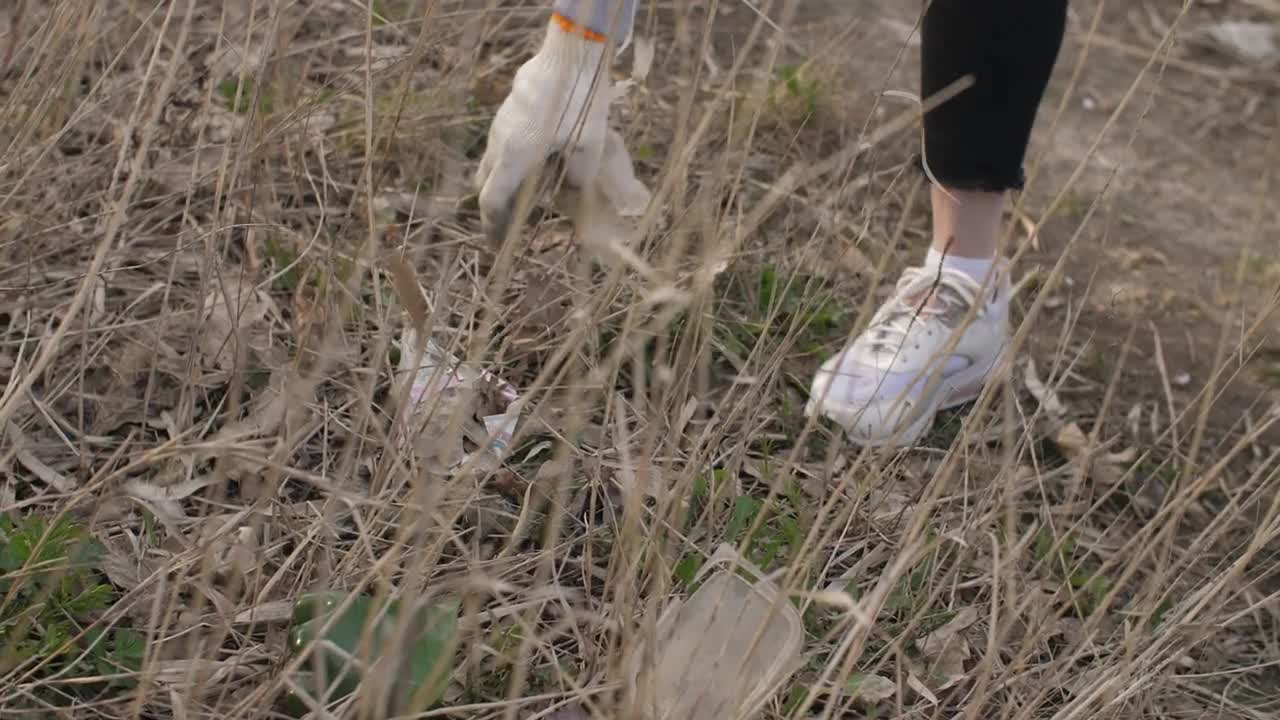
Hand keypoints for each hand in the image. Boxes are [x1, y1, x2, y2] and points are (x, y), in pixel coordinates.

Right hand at [474, 19, 650, 250]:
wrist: (569, 55)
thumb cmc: (580, 103)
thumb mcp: (588, 149)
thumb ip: (579, 181)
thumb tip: (575, 199)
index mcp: (514, 157)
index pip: (491, 201)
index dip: (492, 227)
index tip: (497, 246)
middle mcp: (500, 142)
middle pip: (486, 183)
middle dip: (496, 207)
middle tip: (510, 225)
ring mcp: (501, 124)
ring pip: (494, 162)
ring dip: (506, 182)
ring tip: (530, 195)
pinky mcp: (508, 110)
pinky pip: (503, 144)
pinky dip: (513, 161)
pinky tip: (538, 162)